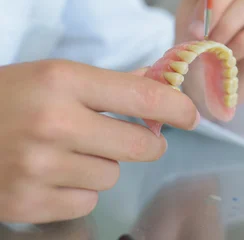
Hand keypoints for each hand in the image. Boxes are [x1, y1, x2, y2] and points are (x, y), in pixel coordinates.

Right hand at [0, 60, 198, 222]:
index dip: (177, 108)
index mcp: (63, 81)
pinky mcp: (27, 202)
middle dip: (147, 143)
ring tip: (71, 151)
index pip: (143, 98)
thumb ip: (110, 83)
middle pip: (140, 146)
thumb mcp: (54, 76)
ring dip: (103, 165)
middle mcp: (53, 123)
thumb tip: (159, 84)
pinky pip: (86, 201)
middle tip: (138, 138)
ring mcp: (39, 167)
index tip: (191, 116)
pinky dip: (79, 189)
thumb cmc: (7, 98)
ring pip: (112, 175)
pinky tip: (55, 173)